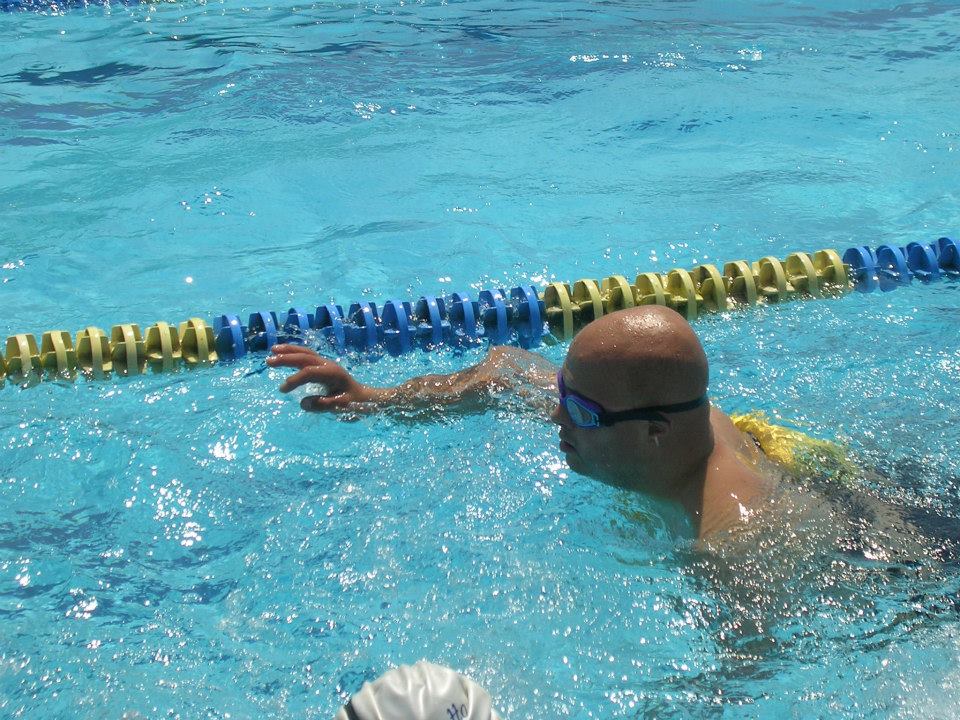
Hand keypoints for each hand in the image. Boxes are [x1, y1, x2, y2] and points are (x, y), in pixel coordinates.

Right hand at [265, 345, 382, 411]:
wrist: (365, 398)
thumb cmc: (355, 404)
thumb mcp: (342, 408)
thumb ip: (324, 406)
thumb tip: (304, 403)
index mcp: (333, 374)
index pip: (309, 373)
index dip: (295, 380)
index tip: (282, 390)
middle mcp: (328, 365)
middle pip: (305, 357)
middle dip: (286, 358)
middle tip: (268, 361)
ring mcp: (326, 364)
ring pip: (306, 353)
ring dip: (289, 350)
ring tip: (272, 349)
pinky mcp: (323, 366)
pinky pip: (307, 355)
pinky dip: (295, 352)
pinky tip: (284, 353)